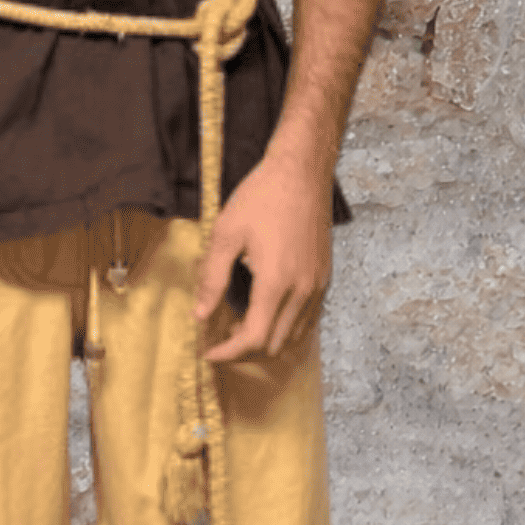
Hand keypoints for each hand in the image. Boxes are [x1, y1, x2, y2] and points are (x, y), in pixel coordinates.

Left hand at [195, 137, 332, 362]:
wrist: (301, 172)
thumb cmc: (261, 197)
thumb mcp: (226, 233)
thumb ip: (212, 278)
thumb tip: (200, 315)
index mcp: (276, 283)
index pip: (254, 339)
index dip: (228, 353)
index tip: (208, 352)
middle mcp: (302, 291)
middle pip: (275, 345)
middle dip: (244, 352)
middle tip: (219, 340)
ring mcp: (317, 286)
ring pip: (295, 337)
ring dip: (266, 342)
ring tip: (238, 328)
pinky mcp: (324, 277)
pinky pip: (308, 320)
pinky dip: (286, 328)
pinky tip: (265, 313)